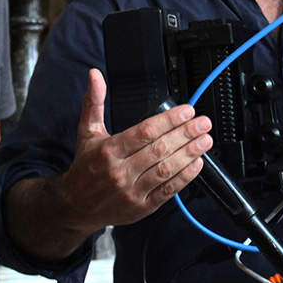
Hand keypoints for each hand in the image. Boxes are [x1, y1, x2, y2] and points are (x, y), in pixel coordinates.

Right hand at [55, 69, 212, 231]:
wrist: (77, 205)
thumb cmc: (85, 167)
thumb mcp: (86, 131)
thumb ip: (93, 102)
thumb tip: (95, 75)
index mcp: (109, 150)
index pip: (144, 132)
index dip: (169, 120)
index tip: (186, 111)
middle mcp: (121, 171)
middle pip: (159, 149)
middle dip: (185, 134)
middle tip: (203, 123)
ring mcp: (132, 191)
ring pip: (166, 170)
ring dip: (189, 154)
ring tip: (205, 141)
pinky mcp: (142, 207)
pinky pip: (168, 191)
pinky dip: (185, 178)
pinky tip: (196, 164)